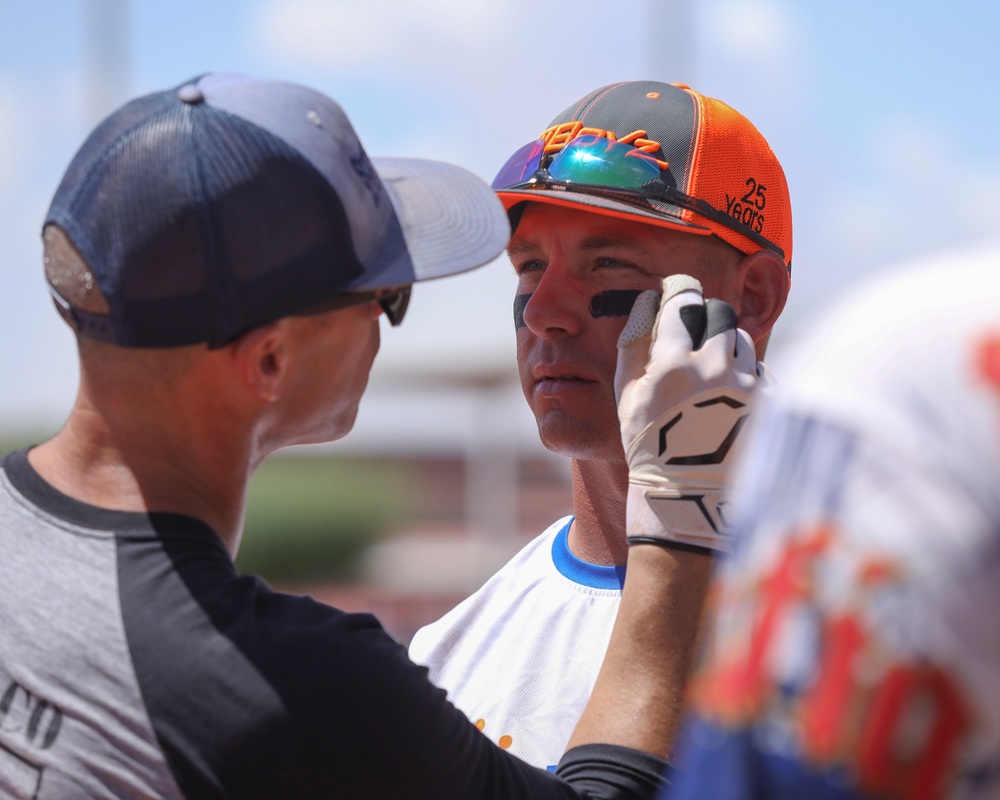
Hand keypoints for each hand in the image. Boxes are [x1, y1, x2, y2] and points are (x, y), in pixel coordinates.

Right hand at [615, 275, 770, 552]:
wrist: (692, 500)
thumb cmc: (650, 448)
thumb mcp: (627, 399)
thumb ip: (633, 346)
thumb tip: (645, 304)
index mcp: (673, 364)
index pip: (683, 301)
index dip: (678, 291)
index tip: (677, 291)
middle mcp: (714, 367)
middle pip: (719, 313)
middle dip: (705, 317)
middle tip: (694, 334)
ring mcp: (746, 385)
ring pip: (741, 338)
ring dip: (725, 345)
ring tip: (710, 374)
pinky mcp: (768, 402)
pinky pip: (759, 368)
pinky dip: (744, 374)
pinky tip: (728, 398)